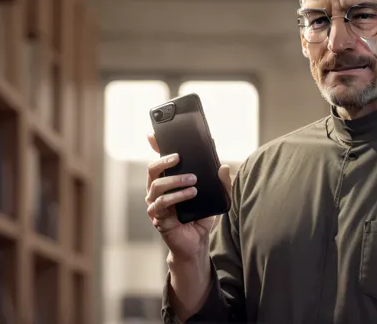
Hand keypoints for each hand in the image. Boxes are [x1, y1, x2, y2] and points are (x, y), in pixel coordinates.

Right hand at [145, 133, 231, 261]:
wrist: (198, 242)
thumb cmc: (202, 216)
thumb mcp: (216, 197)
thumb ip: (222, 182)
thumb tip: (224, 166)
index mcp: (168, 181)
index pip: (159, 161)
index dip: (155, 147)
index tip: (153, 135)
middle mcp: (157, 191)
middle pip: (152, 170)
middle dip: (164, 161)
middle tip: (179, 158)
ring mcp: (155, 205)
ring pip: (156, 186)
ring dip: (175, 181)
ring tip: (193, 181)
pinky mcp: (159, 218)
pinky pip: (161, 204)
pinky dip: (177, 197)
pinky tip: (190, 194)